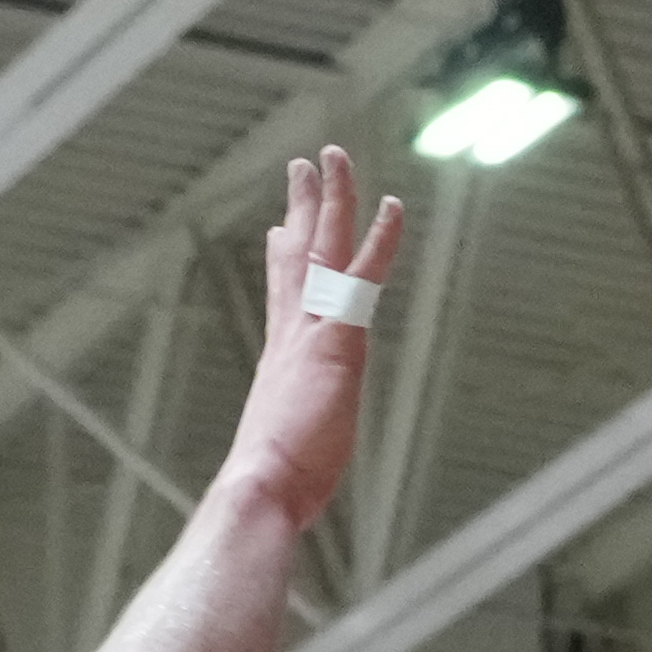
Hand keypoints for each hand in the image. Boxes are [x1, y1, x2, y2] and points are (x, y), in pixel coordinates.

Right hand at [224, 150, 402, 520]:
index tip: (281, 230)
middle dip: (300, 210)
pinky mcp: (336, 340)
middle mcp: (291, 337)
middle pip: (296, 258)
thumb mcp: (280, 465)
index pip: (282, 300)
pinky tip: (392, 204)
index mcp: (280, 363)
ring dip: (331, 200)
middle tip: (302, 168)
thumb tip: (261, 492)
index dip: (283, 262)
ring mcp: (311, 333)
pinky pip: (362, 274)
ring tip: (333, 156)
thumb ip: (281, 458)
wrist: (259, 491)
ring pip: (323, 249)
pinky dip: (378, 237)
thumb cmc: (269, 495)